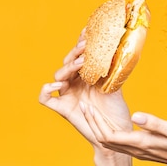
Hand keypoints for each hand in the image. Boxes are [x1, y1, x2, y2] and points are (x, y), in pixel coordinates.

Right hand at [38, 32, 132, 150]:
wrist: (116, 135)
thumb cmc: (116, 112)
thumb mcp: (116, 87)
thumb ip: (113, 70)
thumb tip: (120, 50)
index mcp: (85, 76)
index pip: (80, 55)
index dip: (81, 43)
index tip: (87, 30)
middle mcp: (74, 84)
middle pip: (68, 62)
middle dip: (76, 52)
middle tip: (86, 45)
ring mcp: (67, 95)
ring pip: (58, 75)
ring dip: (68, 67)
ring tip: (81, 62)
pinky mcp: (62, 109)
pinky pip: (45, 98)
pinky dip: (46, 89)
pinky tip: (58, 83)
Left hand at [83, 106, 166, 165]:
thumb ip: (155, 123)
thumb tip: (134, 116)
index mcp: (141, 143)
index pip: (108, 136)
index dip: (95, 122)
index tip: (88, 105)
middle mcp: (136, 149)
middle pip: (105, 139)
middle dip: (92, 122)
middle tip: (84, 103)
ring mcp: (139, 151)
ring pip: (111, 141)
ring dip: (99, 126)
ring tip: (93, 109)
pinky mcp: (143, 149)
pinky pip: (119, 141)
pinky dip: (110, 129)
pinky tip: (111, 119)